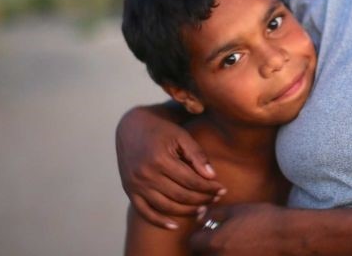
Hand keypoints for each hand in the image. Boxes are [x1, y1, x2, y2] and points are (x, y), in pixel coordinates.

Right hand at [116, 105, 225, 228]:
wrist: (132, 126)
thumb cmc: (162, 130)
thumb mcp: (181, 136)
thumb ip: (197, 155)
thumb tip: (212, 177)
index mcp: (160, 159)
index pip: (191, 181)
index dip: (209, 188)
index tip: (222, 189)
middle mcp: (146, 174)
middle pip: (180, 196)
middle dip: (202, 200)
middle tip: (215, 199)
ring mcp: (136, 185)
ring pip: (166, 207)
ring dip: (186, 212)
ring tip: (202, 210)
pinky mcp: (129, 190)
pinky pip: (145, 212)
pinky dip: (160, 222)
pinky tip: (175, 225)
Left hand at [190, 203, 290, 255]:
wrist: (287, 236)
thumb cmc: (262, 219)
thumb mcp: (236, 210)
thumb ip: (213, 214)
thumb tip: (199, 217)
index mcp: (214, 243)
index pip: (193, 243)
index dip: (199, 235)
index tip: (208, 230)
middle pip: (201, 255)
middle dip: (206, 246)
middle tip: (219, 236)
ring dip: (218, 252)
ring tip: (231, 243)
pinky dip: (232, 255)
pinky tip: (242, 249)